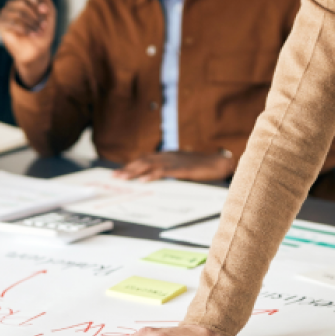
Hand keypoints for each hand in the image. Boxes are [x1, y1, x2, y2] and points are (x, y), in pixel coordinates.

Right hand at [0, 0, 55, 87]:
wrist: (38, 51)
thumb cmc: (43, 33)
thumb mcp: (49, 13)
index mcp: (23, 0)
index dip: (37, 0)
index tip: (45, 11)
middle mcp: (12, 4)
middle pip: (22, 1)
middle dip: (35, 14)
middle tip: (42, 25)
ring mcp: (5, 13)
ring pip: (18, 11)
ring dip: (31, 22)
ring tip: (37, 31)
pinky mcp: (0, 24)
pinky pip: (11, 21)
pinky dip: (24, 28)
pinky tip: (29, 34)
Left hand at [115, 151, 233, 182]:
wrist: (220, 162)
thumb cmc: (203, 166)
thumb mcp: (183, 166)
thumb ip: (171, 170)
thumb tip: (159, 177)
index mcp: (168, 155)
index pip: (145, 159)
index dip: (131, 165)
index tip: (119, 171)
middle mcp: (168, 156)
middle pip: (143, 161)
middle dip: (127, 169)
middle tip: (114, 176)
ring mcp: (174, 162)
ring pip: (149, 165)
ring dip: (134, 172)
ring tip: (122, 178)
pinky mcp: (181, 169)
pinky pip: (163, 172)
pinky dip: (151, 175)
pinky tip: (142, 180)